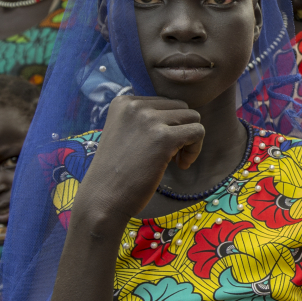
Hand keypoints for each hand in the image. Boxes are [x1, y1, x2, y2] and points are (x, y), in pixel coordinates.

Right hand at [78, 96, 203, 221]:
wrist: (103, 198)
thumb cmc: (117, 171)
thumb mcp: (125, 133)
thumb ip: (145, 119)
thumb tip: (182, 113)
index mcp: (124, 102)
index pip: (166, 103)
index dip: (170, 126)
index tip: (161, 146)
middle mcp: (134, 106)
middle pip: (182, 108)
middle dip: (182, 130)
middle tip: (171, 155)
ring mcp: (149, 120)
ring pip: (193, 118)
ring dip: (190, 140)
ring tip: (175, 160)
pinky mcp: (163, 137)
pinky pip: (198, 132)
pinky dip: (195, 150)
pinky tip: (181, 165)